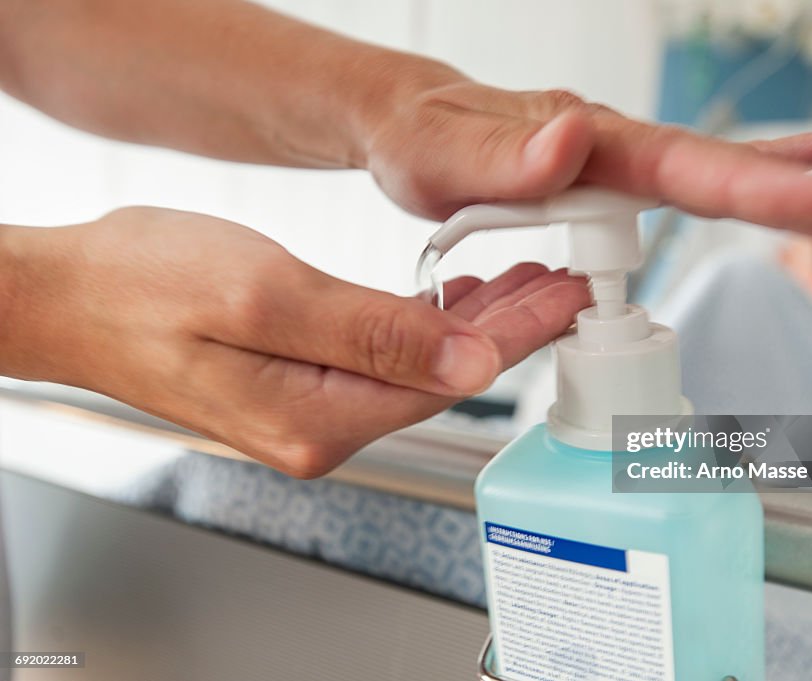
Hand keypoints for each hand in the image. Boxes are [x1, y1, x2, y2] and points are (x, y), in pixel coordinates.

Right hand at [0, 208, 588, 476]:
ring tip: (529, 285)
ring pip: (422, 371)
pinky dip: (431, 329)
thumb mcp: (262, 293)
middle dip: (514, 332)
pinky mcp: (302, 389)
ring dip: (478, 328)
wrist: (72, 298)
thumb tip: (466, 365)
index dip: (520, 336)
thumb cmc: (140, 287)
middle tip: (567, 284)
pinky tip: (454, 303)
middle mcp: (321, 430)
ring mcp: (312, 415)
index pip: (451, 379)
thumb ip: (370, 333)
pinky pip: (388, 363)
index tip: (571, 297)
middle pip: (446, 381)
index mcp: (318, 415)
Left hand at [364, 79, 811, 234]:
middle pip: (718, 169)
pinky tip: (798, 166)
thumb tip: (570, 139)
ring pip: (715, 174)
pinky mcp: (613, 179)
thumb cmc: (421, 140)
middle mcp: (611, 143)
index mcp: (582, 140)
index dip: (750, 184)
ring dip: (795, 191)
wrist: (410, 127)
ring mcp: (617, 159)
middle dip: (801, 193)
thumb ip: (499, 154)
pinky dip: (750, 169)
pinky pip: (688, 178)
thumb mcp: (437, 155)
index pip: (678, 166)